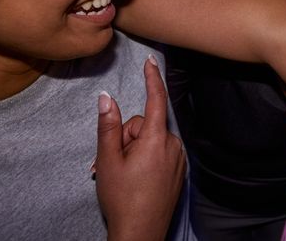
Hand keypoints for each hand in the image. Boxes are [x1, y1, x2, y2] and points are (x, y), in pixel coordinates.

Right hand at [95, 56, 185, 240]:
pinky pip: (160, 153)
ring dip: (134, 150)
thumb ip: (108, 126)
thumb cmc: (122, 198)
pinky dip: (145, 159)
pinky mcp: (180, 169)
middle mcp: (172, 145)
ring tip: (121, 174)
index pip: (155, 100)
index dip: (151, 78)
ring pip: (150, 140)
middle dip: (126, 137)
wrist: (141, 232)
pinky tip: (136, 179)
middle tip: (113, 162)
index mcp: (155, 139)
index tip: (150, 61)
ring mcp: (178, 158)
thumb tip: (105, 97)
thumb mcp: (108, 160)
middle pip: (144, 125)